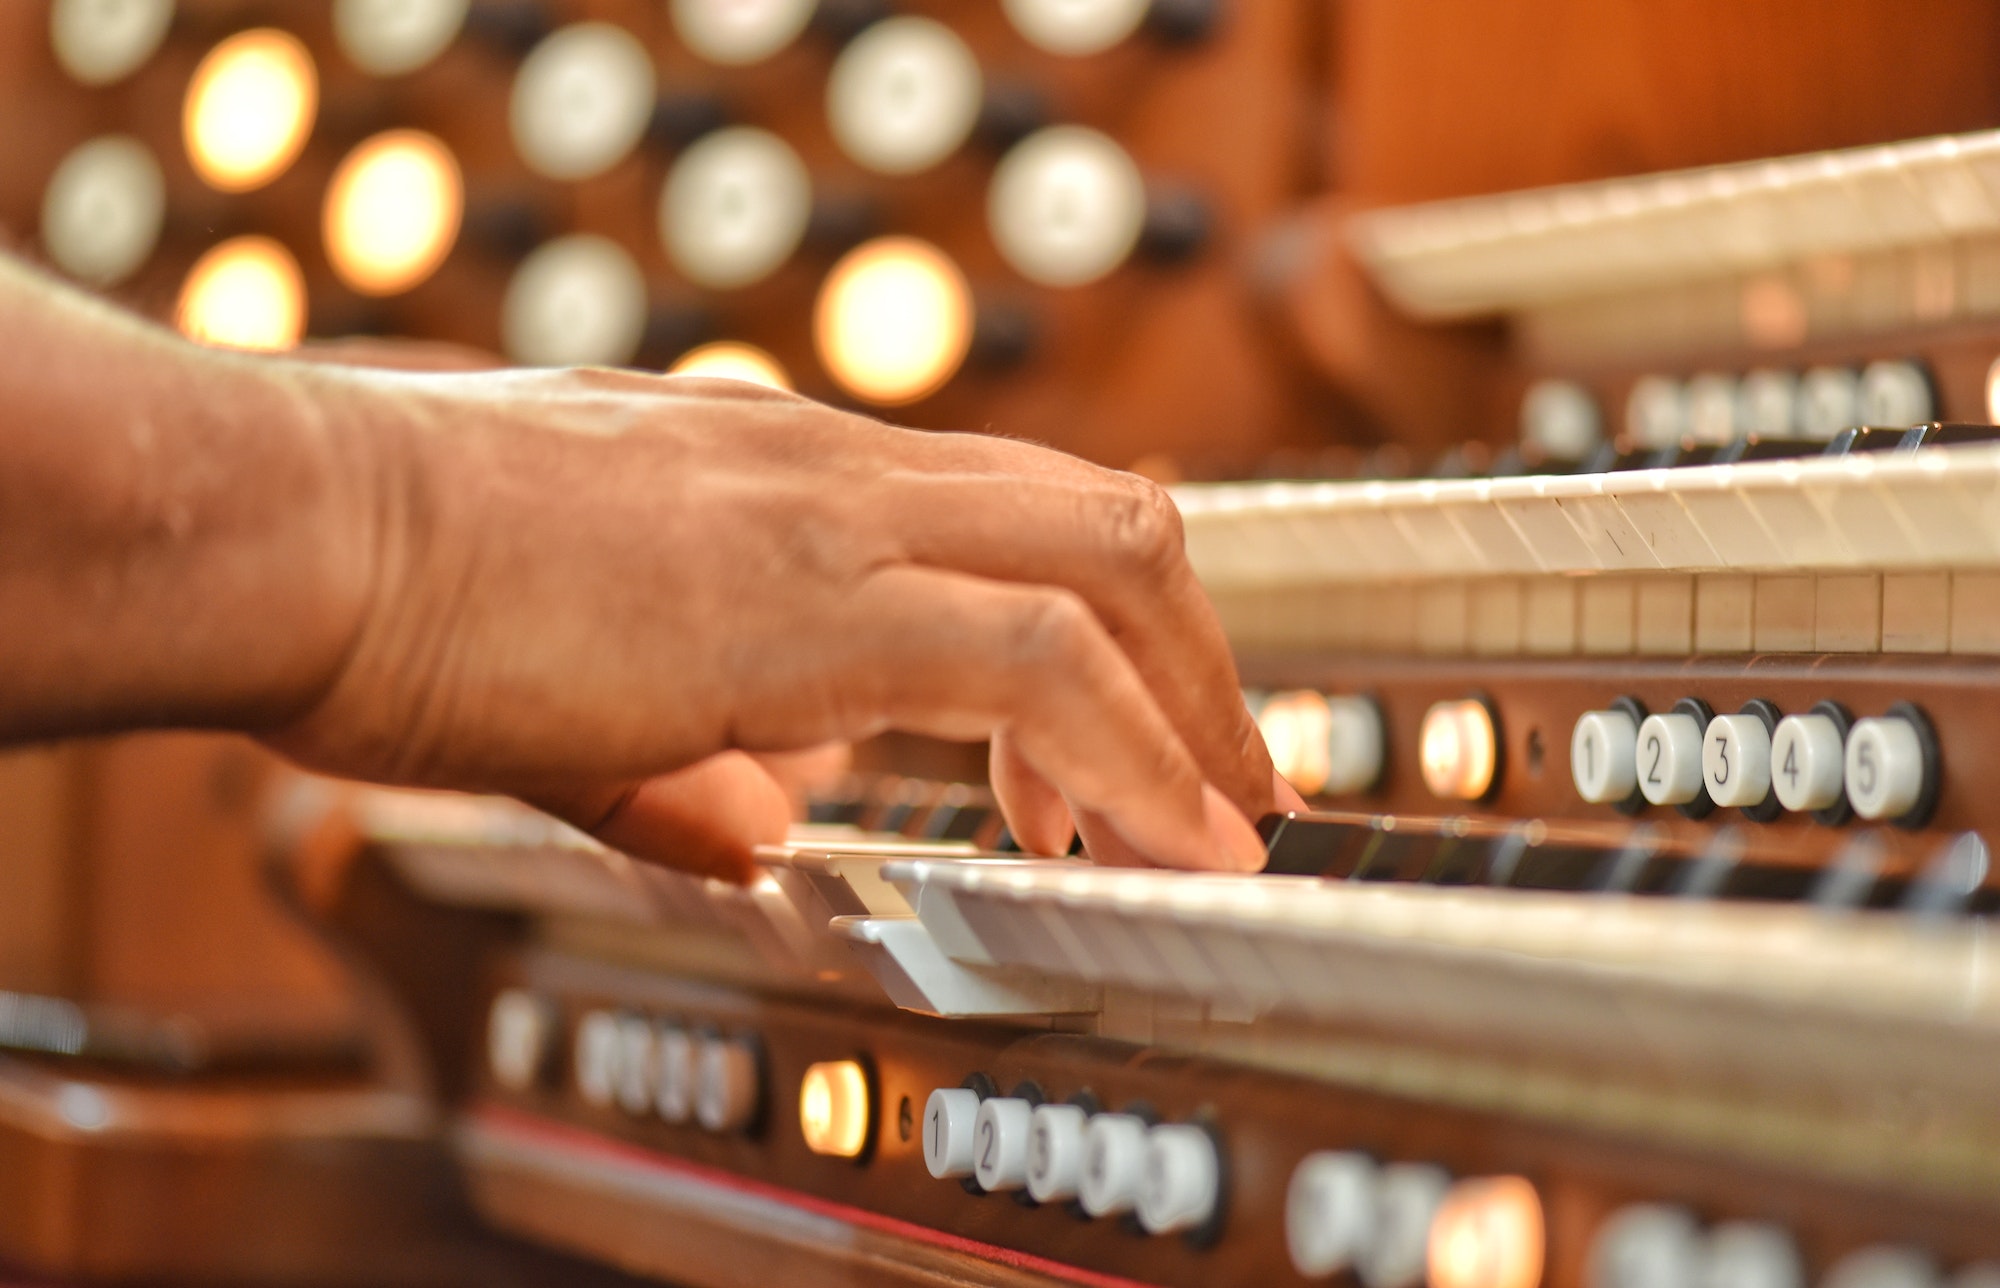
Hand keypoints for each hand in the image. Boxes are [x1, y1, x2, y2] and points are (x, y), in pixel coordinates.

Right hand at [269, 365, 1282, 879]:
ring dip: (1192, 712)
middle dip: (1198, 657)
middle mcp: (827, 467)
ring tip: (1219, 832)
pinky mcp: (803, 600)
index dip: (1104, 621)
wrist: (296, 527)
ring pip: (1106, 568)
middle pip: (1104, 516)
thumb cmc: (397, 582)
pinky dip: (1133, 756)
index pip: (1009, 507)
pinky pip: (1036, 661)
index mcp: (780, 470)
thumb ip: (684, 752)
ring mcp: (824, 515)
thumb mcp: (574, 666)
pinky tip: (1161, 845)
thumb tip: (757, 825)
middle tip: (1231, 777)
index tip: (1129, 738)